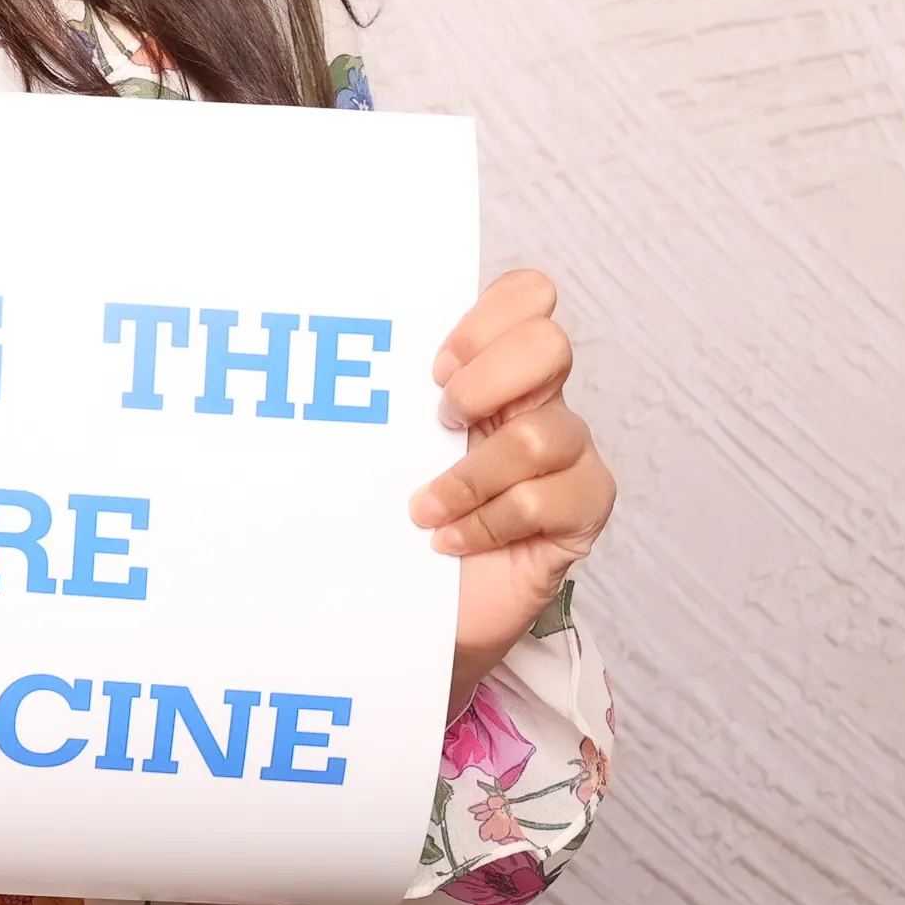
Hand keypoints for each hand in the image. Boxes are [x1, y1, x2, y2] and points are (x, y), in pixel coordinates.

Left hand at [411, 268, 614, 708]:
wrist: (417, 608)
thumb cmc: (394, 516)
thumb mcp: (382, 443)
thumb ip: (381, 395)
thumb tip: (321, 360)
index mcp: (494, 368)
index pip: (526, 296)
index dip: (484, 319)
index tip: (431, 368)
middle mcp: (540, 401)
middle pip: (549, 345)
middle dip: (484, 381)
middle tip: (439, 423)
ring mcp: (569, 456)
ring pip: (540, 434)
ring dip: (467, 476)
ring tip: (424, 509)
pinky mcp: (582, 511)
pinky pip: (547, 501)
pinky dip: (487, 523)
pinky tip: (450, 541)